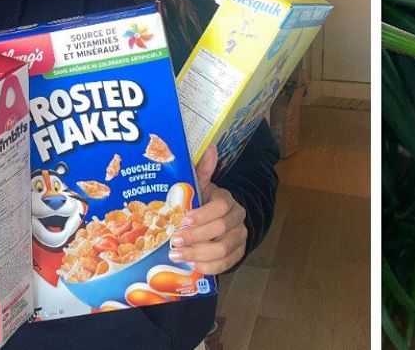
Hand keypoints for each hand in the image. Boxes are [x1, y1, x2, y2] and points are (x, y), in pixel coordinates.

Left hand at [168, 146, 247, 274]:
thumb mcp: (203, 187)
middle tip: (174, 242)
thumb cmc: (206, 204)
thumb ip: (204, 171)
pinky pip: (225, 264)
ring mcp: (239, 239)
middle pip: (220, 230)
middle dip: (195, 237)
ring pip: (222, 250)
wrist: (222, 222)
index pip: (220, 207)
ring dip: (198, 254)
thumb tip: (211, 148)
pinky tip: (191, 266)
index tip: (183, 220)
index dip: (202, 215)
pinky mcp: (237, 255)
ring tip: (176, 256)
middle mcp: (237, 220)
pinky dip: (207, 267)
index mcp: (228, 201)